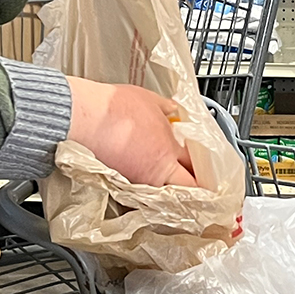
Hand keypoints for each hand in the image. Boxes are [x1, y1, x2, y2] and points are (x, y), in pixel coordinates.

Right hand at [65, 76, 197, 186]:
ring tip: (172, 177)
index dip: (206, 173)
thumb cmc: (114, 108)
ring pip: (161, 193)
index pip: (197, 171)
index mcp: (168, 152)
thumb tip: (174, 110)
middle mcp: (154, 172)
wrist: (84, 116)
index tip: (210, 173)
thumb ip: (167, 109)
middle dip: (194, 190)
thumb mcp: (150, 100)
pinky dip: (146, 182)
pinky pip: (140, 187)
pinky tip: (144, 171)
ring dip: (169, 187)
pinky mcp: (118, 180)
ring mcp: (135, 180)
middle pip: (184, 192)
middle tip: (198, 184)